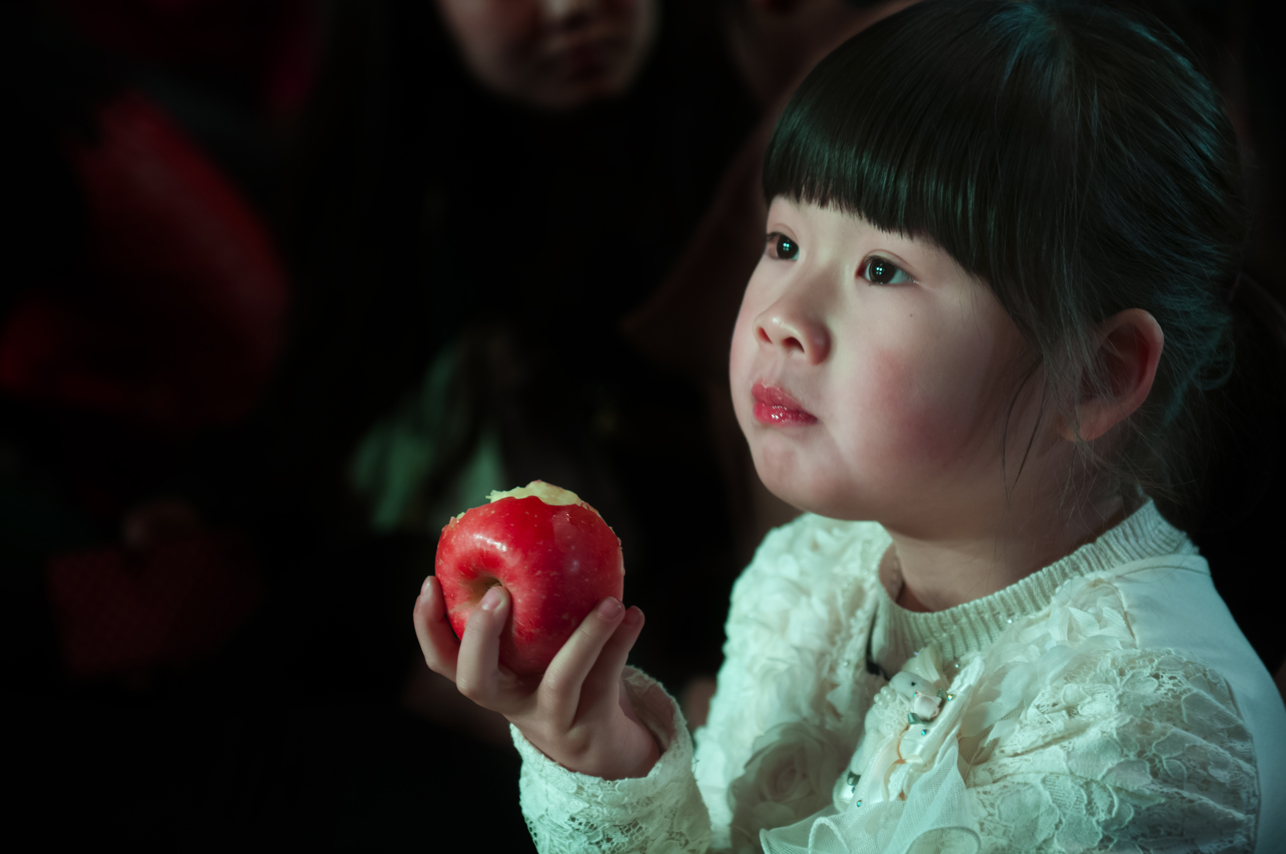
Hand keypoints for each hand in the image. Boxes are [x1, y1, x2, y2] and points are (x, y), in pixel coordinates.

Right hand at [413, 577, 659, 779]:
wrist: (604, 747)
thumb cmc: (566, 677)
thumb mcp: (539, 648)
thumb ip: (530, 608)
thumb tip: (539, 530)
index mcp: (491, 679)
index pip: (442, 658)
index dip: (427, 625)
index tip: (429, 580)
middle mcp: (511, 703)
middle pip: (474, 681)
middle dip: (481, 637)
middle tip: (499, 594)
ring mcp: (550, 718)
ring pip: (561, 680)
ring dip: (586, 638)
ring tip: (611, 602)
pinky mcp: (590, 726)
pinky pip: (605, 681)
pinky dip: (620, 644)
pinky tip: (634, 615)